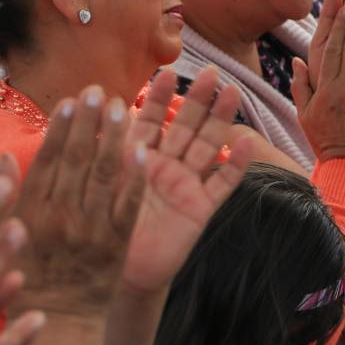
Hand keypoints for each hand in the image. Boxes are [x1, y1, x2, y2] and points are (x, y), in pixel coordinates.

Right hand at [10, 85, 146, 315]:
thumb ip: (4, 198)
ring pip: (105, 176)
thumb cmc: (25, 280)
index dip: (60, 128)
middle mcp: (60, 219)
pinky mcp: (117, 245)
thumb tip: (3, 157)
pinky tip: (143, 149)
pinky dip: (136, 177)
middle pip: (77, 161)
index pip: (46, 161)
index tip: (70, 100)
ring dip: (115, 138)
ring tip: (121, 107)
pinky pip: (129, 205)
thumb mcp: (3, 239)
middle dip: (89, 122)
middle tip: (98, 90)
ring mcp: (91, 232)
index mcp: (30, 214)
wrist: (58, 326)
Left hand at [115, 68, 252, 295]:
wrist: (117, 273)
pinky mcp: (200, 208)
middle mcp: (165, 166)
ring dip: (221, 120)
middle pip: (186, 126)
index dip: (161, 97)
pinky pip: (221, 184)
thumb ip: (104, 147)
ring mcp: (185, 185)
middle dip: (198, 100)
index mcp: (138, 157)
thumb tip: (99, 106)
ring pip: (206, 146)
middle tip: (212, 72)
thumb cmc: (102, 228)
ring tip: (233, 92)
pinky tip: (246, 144)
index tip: (168, 72)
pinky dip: (234, 165)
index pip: (152, 119)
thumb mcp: (100, 183)